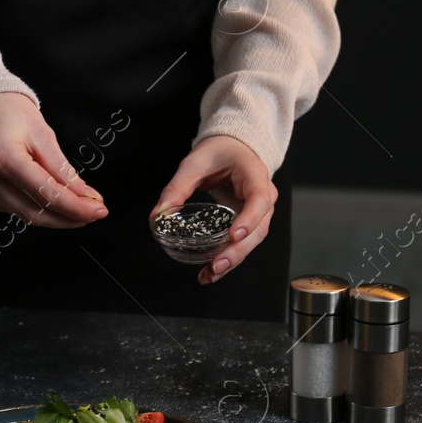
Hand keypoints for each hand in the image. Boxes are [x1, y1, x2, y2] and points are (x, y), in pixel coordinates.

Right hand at [0, 93, 106, 228]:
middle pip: (34, 214)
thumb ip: (63, 171)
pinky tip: (36, 190)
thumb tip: (86, 199)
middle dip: (68, 218)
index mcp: (0, 157)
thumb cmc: (8, 113)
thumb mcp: (42, 134)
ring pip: (22, 215)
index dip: (76, 208)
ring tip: (71, 201)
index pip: (46, 194)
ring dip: (52, 214)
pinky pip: (9, 209)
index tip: (99, 211)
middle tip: (91, 213)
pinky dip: (30, 204)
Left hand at [152, 135, 277, 284]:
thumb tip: (158, 215)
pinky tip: (211, 272)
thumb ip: (177, 188)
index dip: (249, 219)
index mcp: (255, 175)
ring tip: (209, 274)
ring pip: (252, 241)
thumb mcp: (194, 164)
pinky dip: (227, 258)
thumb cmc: (219, 152)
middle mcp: (264, 196)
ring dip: (232, 260)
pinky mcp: (248, 222)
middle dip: (237, 250)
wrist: (232, 148)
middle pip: (258, 229)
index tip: (233, 235)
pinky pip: (242, 243)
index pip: (259, 199)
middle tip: (216, 265)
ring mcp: (259, 212)